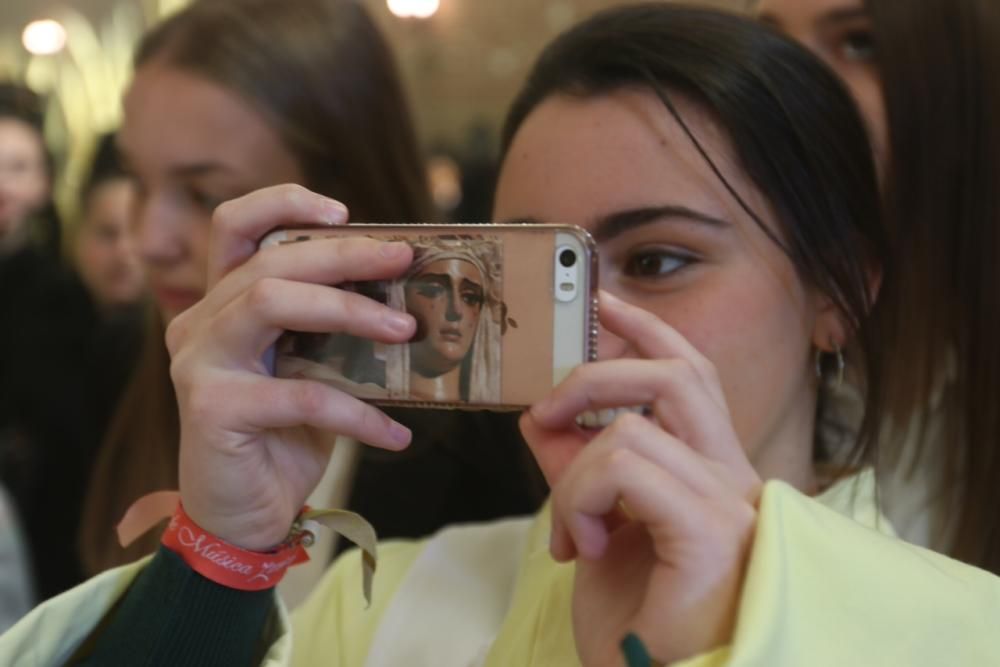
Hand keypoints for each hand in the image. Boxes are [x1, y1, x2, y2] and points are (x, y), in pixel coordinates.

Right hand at [167, 184, 416, 550]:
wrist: (243, 516)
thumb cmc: (284, 437)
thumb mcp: (309, 370)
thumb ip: (329, 329)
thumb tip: (402, 293)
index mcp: (223, 305)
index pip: (234, 227)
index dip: (282, 203)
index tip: (343, 210)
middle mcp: (200, 323)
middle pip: (268, 260)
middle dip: (344, 254)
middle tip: (403, 259)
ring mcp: (199, 363)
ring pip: (271, 301)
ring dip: (348, 310)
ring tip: (406, 330)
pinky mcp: (211, 408)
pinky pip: (300, 393)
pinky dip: (358, 414)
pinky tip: (396, 436)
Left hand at [520, 291, 761, 664]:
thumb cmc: (633, 626)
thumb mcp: (590, 529)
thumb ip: (575, 471)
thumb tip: (545, 418)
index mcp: (713, 475)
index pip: (691, 377)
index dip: (650, 331)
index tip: (605, 300)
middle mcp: (735, 481)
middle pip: (678, 375)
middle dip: (597, 372)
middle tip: (548, 408)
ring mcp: (732, 504)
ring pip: (631, 429)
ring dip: (573, 474)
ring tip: (567, 530)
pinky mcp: (712, 531)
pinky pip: (626, 468)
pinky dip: (581, 499)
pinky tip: (579, 547)